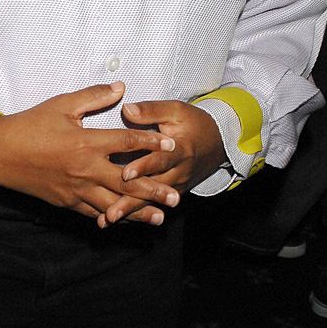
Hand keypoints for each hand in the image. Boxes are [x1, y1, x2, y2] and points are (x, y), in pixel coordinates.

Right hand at [0, 82, 179, 223]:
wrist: (0, 152)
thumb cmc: (31, 124)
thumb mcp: (62, 105)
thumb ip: (94, 96)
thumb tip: (121, 87)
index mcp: (86, 143)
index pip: (127, 144)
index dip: (151, 144)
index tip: (171, 146)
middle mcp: (85, 170)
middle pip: (128, 183)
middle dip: (154, 190)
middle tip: (177, 196)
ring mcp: (76, 189)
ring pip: (114, 204)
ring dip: (138, 212)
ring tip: (160, 217)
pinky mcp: (66, 202)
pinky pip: (93, 212)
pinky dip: (111, 217)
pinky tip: (123, 221)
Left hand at [97, 100, 225, 227]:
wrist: (218, 143)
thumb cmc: (193, 123)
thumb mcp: (176, 110)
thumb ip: (151, 110)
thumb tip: (127, 109)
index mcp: (180, 150)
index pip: (161, 160)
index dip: (144, 167)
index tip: (125, 174)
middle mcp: (179, 172)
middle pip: (153, 189)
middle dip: (132, 201)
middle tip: (111, 212)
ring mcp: (176, 186)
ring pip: (151, 201)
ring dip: (130, 210)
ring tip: (108, 218)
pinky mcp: (172, 193)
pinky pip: (152, 204)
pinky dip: (134, 212)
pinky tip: (113, 217)